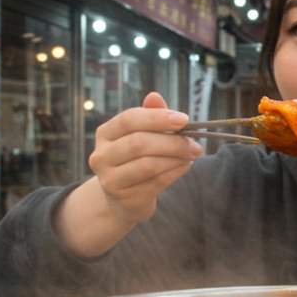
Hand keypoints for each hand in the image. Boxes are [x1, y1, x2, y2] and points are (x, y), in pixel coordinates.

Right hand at [87, 92, 202, 225]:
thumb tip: (155, 96)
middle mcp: (101, 156)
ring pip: (148, 165)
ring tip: (192, 155)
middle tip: (195, 144)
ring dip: (176, 158)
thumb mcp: (141, 135)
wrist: (124, 198)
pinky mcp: (125, 199)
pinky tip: (185, 166)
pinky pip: (156, 183)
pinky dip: (175, 172)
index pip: (129, 119)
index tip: (184, 120)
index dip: (157, 118)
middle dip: (172, 142)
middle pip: (139, 143)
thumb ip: (150, 116)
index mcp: (105, 134)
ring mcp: (110, 180)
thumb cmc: (136, 159)